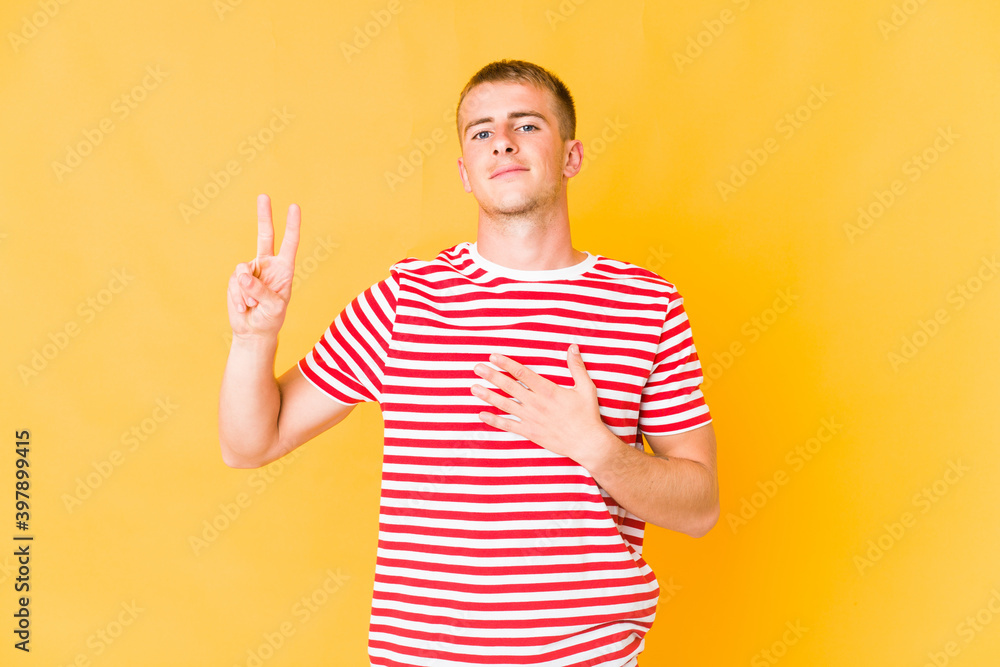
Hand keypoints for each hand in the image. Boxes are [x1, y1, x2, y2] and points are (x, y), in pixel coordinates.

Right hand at [226, 194, 300, 339]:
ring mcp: (251, 270)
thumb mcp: (273, 307)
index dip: (292, 226)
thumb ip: (260, 290)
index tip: (294, 207)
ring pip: (243, 269)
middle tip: (264, 195)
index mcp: (284, 269)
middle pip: (265, 235)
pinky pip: (235, 282)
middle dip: (264, 215)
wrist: (253, 331)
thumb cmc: (271, 319)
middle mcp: (268, 265)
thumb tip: (243, 274)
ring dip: (247, 292)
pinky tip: (244, 307)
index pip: (290, 243)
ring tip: (253, 306)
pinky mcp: (237, 279)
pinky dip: (238, 297)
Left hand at [470, 345, 613, 467]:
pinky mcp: (530, 432)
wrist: (586, 442)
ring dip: (488, 396)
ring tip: (473, 387)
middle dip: (492, 376)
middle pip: (509, 386)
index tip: (493, 356)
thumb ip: (577, 367)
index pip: (522, 373)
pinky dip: (494, 420)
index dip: (506, 363)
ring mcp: (531, 418)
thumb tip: (573, 347)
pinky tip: (482, 414)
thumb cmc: (587, 414)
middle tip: (476, 368)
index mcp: (548, 390)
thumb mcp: (586, 387)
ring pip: (505, 405)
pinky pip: (508, 425)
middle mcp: (536, 403)